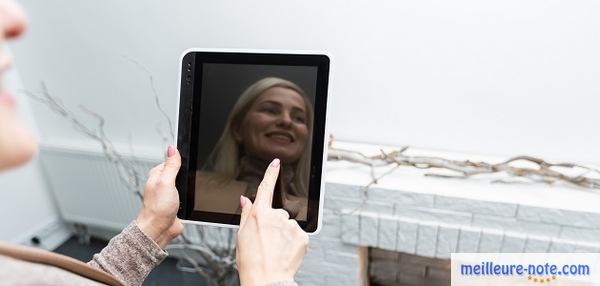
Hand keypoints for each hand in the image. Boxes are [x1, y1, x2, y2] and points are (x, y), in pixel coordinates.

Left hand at [136, 145, 183, 248]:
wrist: (159, 229)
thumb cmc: (157, 208)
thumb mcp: (166, 182)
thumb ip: (171, 165)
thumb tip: (172, 148)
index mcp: (158, 174)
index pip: (173, 159)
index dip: (183, 159)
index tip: (191, 160)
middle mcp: (163, 182)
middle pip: (181, 171)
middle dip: (187, 174)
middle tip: (188, 180)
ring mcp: (170, 193)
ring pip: (185, 184)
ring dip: (189, 188)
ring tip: (187, 192)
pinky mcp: (176, 202)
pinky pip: (187, 195)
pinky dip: (190, 197)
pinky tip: (189, 200)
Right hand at [236, 158, 308, 285]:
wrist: (267, 279)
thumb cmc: (251, 261)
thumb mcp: (241, 236)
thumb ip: (246, 214)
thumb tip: (246, 200)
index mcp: (259, 214)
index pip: (266, 188)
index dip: (271, 173)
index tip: (276, 163)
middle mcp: (276, 216)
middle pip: (277, 213)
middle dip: (273, 224)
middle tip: (266, 242)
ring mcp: (291, 226)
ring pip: (287, 225)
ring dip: (283, 234)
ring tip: (275, 250)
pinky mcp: (302, 236)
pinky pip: (297, 235)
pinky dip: (292, 242)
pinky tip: (284, 252)